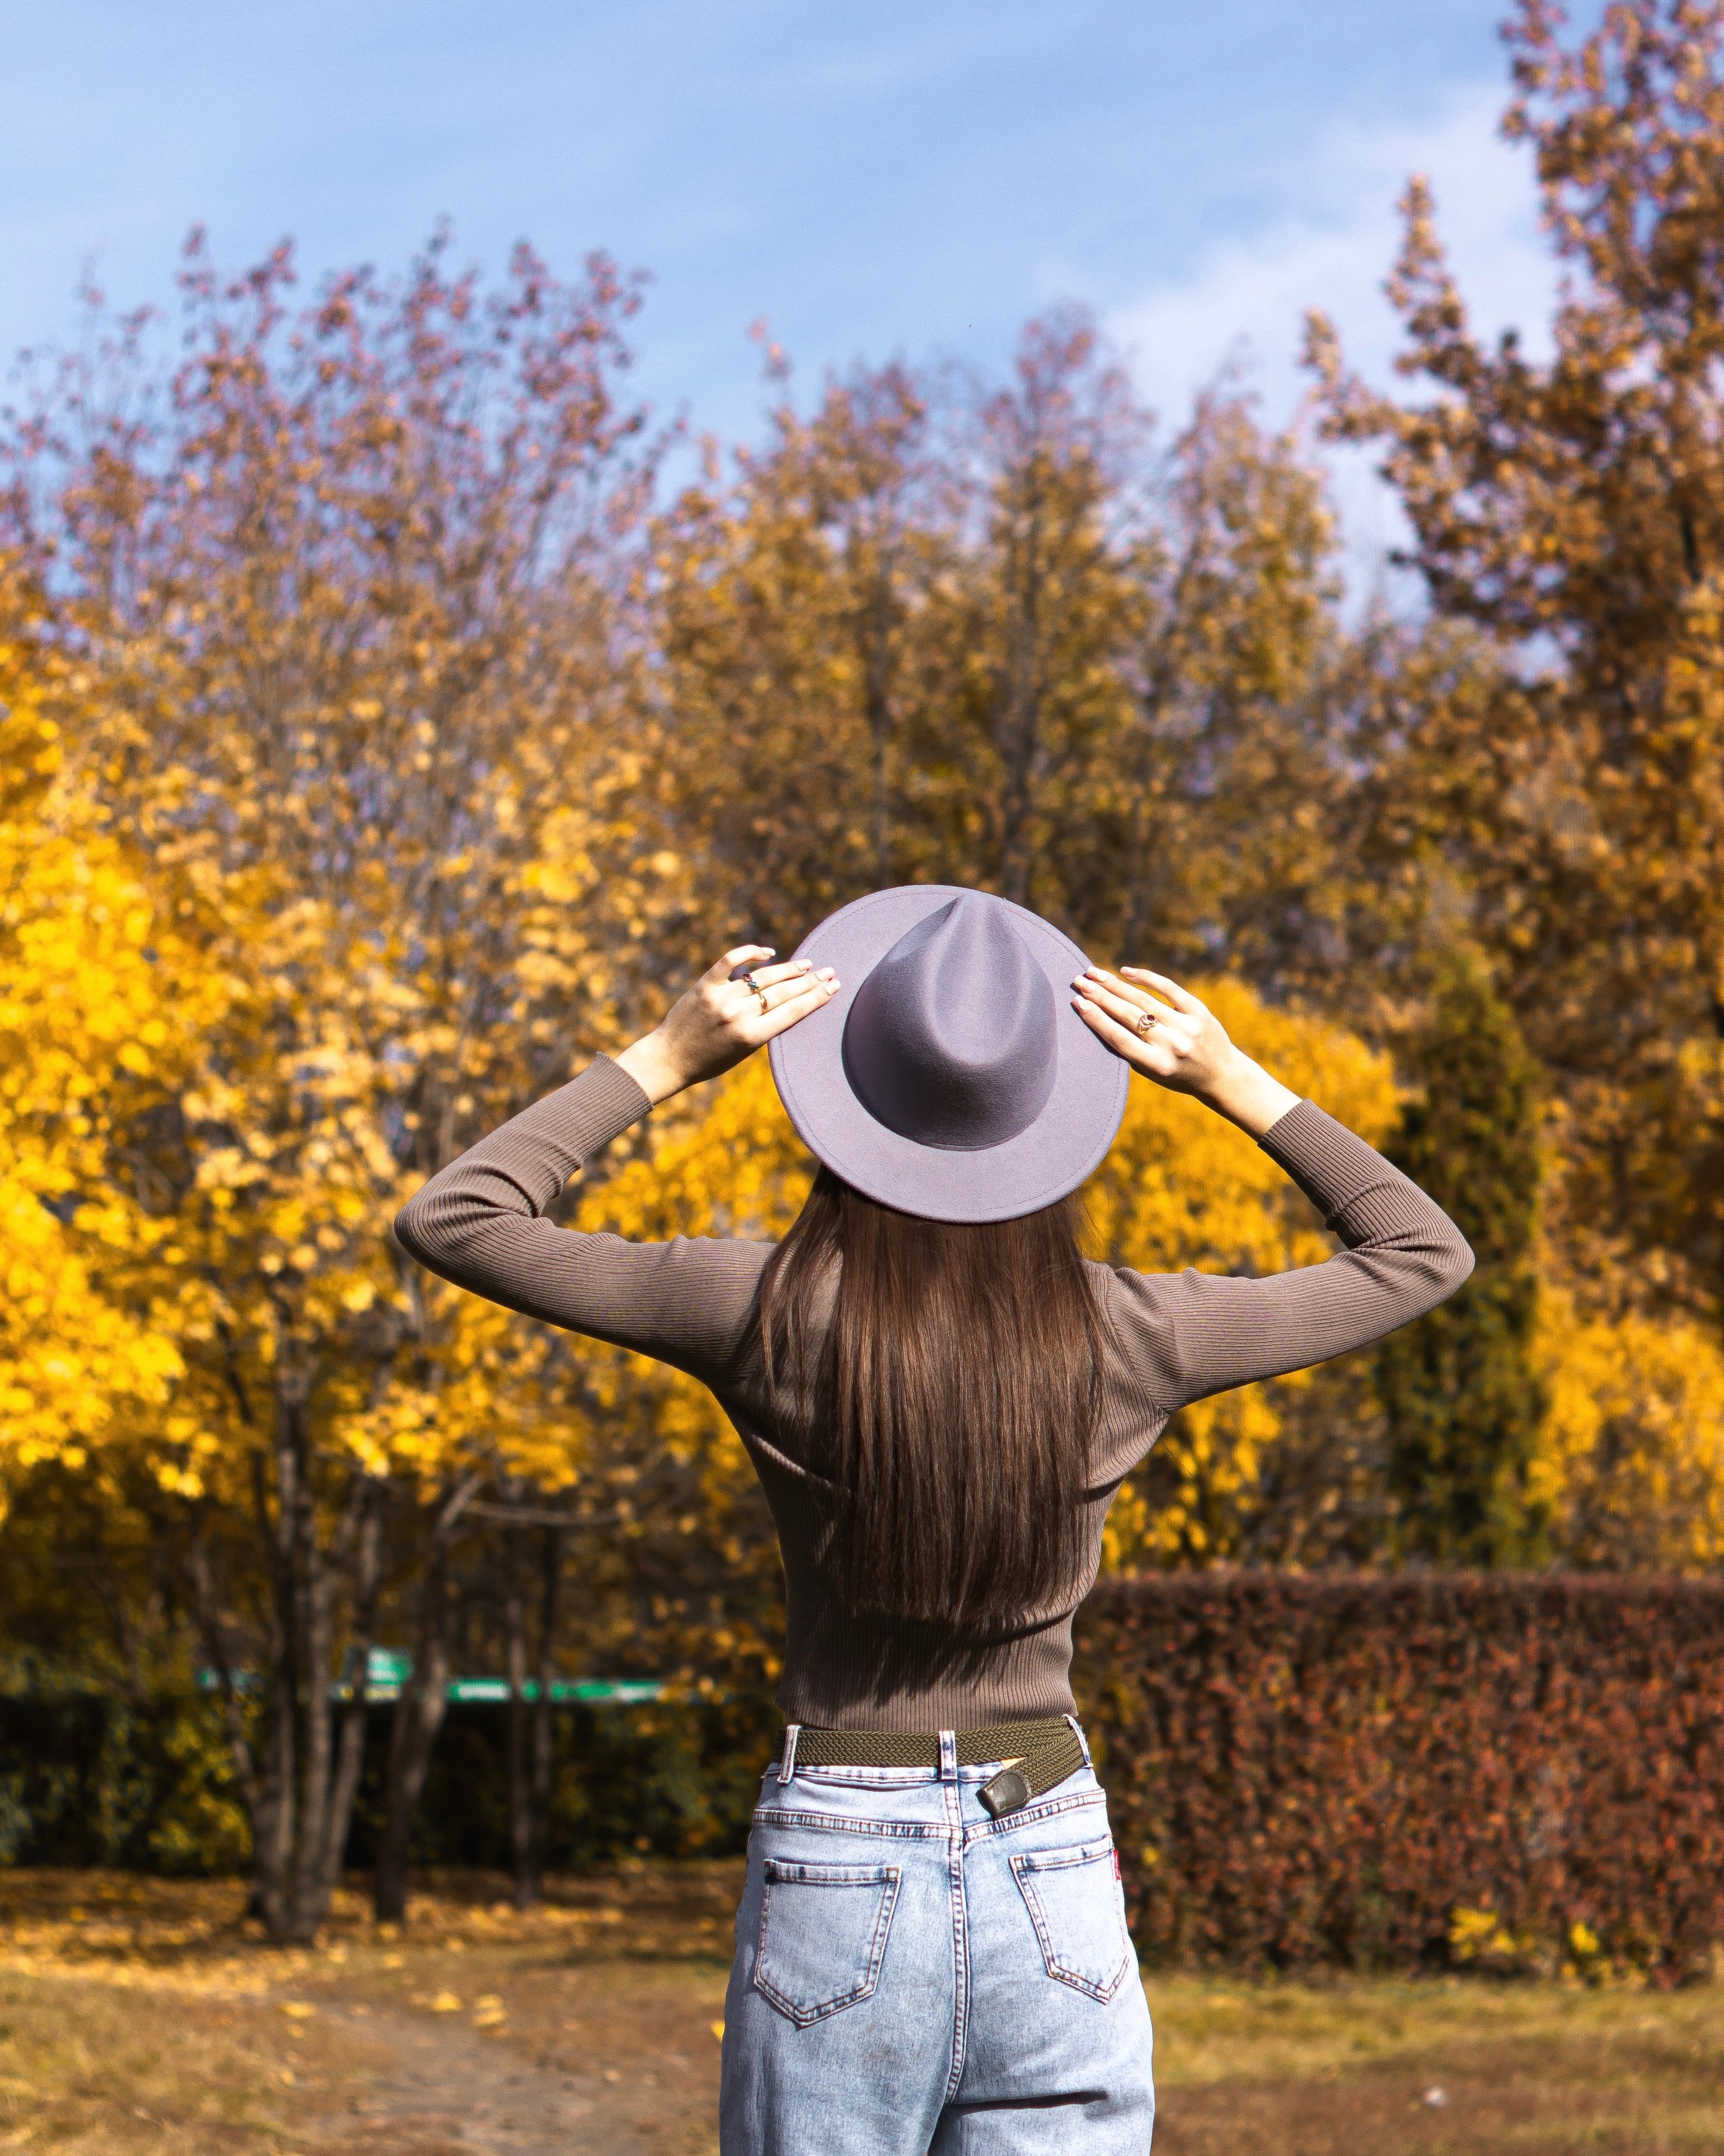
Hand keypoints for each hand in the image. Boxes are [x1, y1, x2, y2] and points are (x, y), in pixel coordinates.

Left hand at [613, 945, 838, 1106]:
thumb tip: (788, 1002)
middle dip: (809, 982)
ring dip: (788, 969)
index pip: (792, 1012)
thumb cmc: (709, 1062)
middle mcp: (738, 1015)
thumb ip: (764, 1029)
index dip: (816, 998)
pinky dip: (750, 952)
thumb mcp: (743, 1054)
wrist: (668, 1059)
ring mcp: (721, 998)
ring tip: (807, 965)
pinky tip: (768, 952)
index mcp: (751, 1037)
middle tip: (829, 972)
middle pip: (783, 992)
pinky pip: (731, 961)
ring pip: (763, 977)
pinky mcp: (704, 986)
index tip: (833, 987)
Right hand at [1071, 966, 1298, 1138]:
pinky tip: (1126, 971)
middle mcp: (1172, 1046)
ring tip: (1094, 974)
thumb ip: (1130, 1050)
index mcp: (1156, 1066)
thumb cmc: (1178, 1075)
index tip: (1078, 1003)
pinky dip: (1146, 978)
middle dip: (1100, 996)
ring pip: (1144, 1000)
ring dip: (1115, 984)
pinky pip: (1169, 988)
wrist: (1221, 1075)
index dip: (1096, 1019)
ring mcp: (1187, 1027)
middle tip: (1078, 982)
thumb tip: (1099, 1015)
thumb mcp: (1152, 1072)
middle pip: (1128, 1015)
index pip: (1119, 1038)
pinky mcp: (1200, 1011)